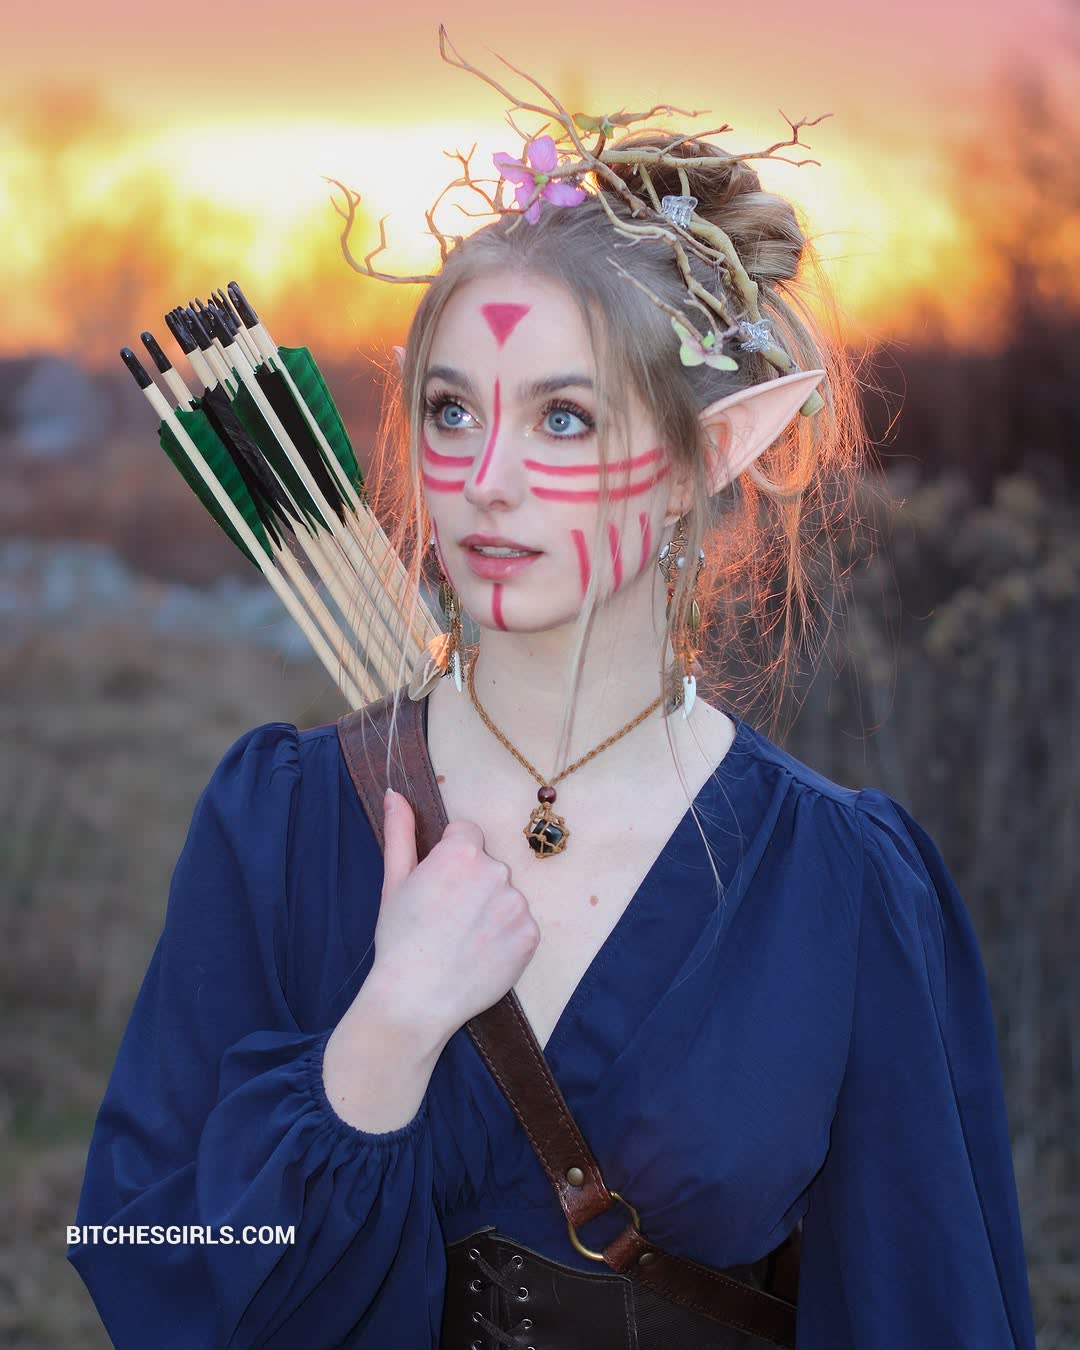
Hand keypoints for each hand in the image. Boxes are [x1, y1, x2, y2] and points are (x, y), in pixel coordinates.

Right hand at [365, 788, 540, 1043]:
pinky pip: (520, 925)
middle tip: (446, 918)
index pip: (468, 834)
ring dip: (491, 910)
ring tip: (462, 940)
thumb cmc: (399, 939)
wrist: (415, 999)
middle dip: (472, 884)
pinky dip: (505, 937)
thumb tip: (395, 794)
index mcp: (461, 852)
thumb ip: (400, 832)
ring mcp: (517, 904)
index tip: (438, 887)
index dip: (450, 859)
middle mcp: (496, 871)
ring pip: (506, 895)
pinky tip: (480, 954)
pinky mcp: (531, 936)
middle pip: (488, 865)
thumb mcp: (394, 881)